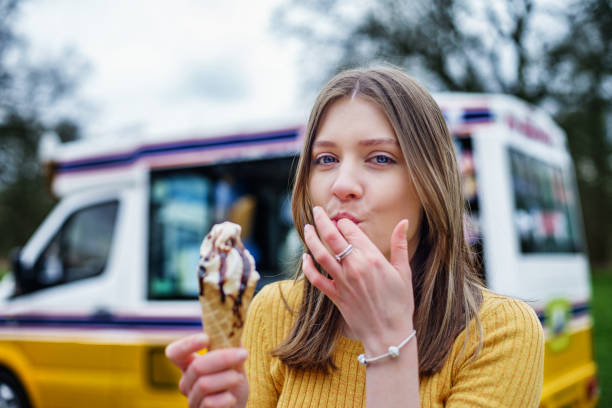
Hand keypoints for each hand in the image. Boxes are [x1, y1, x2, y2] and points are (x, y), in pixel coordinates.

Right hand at [165, 333, 248, 407]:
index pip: (175, 352)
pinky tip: (232, 399)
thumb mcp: (234, 363)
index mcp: (190, 365)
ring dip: (227, 378)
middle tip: (244, 353)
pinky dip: (226, 399)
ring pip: (204, 384)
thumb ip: (232, 346)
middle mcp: (187, 383)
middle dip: (222, 358)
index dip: (187, 344)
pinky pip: (210, 404)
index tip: (206, 338)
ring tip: (239, 378)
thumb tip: (234, 325)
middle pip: (197, 366)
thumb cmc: (233, 383)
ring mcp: (192, 400)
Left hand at [302, 206, 414, 353]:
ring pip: (320, 254)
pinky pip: (316, 278)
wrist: (389, 334)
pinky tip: (305, 258)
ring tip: (307, 228)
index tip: (340, 219)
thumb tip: (404, 222)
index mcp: (372, 257)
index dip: (343, 222)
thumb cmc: (400, 303)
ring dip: (311, 238)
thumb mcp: (404, 271)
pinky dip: (308, 267)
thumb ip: (400, 245)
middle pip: (332, 236)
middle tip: (316, 210)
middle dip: (322, 220)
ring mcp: (342, 281)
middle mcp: (354, 266)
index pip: (351, 230)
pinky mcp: (335, 295)